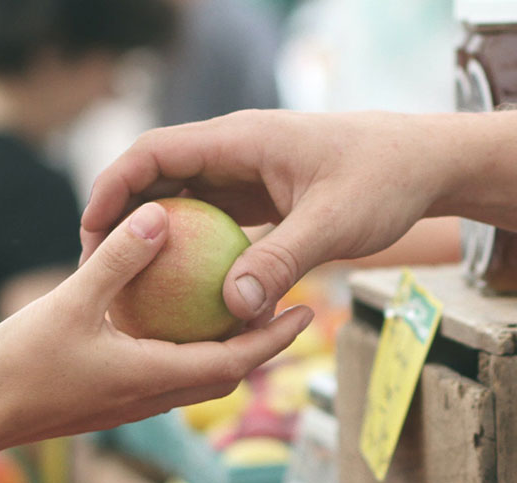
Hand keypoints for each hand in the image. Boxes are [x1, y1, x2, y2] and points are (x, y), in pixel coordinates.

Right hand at [0, 201, 313, 452]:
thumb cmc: (19, 365)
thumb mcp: (70, 303)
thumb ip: (118, 261)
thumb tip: (160, 216)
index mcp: (155, 378)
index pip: (235, 362)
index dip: (275, 338)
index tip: (307, 312)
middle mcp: (153, 397)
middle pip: (226, 372)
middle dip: (263, 344)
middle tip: (291, 307)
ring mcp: (132, 403)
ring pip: (197, 377)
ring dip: (226, 349)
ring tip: (244, 310)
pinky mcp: (111, 400)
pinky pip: (165, 373)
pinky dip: (186, 349)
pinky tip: (175, 319)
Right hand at [81, 111, 453, 322]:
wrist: (425, 164)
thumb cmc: (384, 181)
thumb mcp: (334, 225)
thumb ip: (282, 262)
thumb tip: (233, 308)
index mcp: (241, 140)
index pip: (154, 153)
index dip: (114, 188)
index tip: (91, 232)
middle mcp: (236, 152)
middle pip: (158, 177)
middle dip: (122, 218)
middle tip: (96, 269)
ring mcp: (247, 174)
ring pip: (183, 201)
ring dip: (155, 238)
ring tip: (128, 287)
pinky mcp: (262, 198)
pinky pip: (213, 222)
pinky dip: (193, 252)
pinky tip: (183, 296)